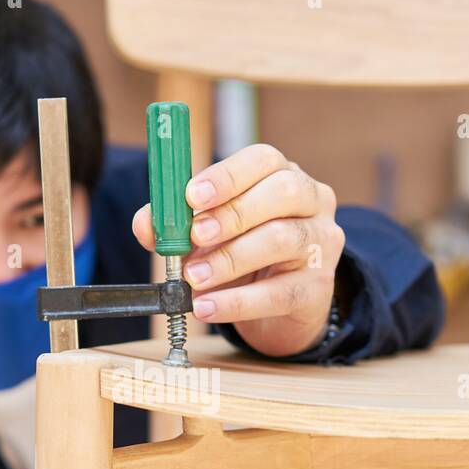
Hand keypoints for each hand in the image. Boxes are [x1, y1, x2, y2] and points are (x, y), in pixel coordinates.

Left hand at [133, 143, 344, 356]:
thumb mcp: (209, 235)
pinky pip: (279, 293)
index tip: (192, 195)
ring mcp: (321, 243)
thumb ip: (177, 225)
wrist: (279, 308)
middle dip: (233, 213)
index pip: (264, 160)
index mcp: (283, 175)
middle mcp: (312, 201)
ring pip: (283, 240)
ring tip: (194, 278)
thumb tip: (146, 225)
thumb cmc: (245, 256)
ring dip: (231, 258)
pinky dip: (238, 302)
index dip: (227, 176)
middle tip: (195, 236)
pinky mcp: (318, 288)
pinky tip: (207, 307)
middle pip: (282, 193)